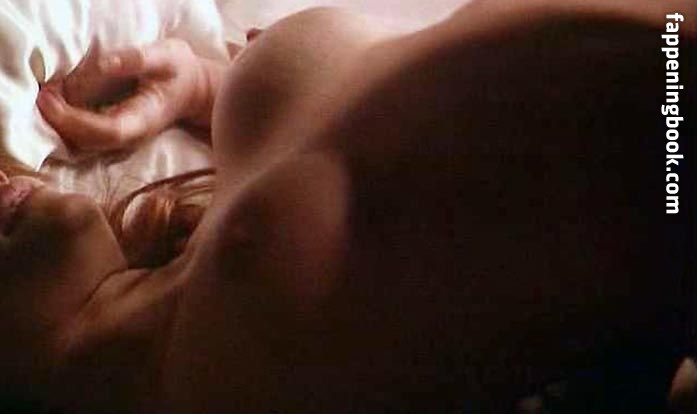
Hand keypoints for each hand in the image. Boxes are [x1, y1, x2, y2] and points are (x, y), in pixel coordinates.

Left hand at [37, 39, 217, 151]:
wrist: (191, 90)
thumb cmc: (179, 71)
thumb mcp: (166, 57)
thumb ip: (137, 59)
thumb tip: (105, 63)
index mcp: (145, 120)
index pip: (108, 131)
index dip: (76, 121)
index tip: (51, 100)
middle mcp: (131, 136)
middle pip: (90, 142)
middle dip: (60, 123)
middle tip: (41, 95)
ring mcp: (121, 138)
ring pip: (83, 142)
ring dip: (59, 124)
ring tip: (46, 96)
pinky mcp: (111, 132)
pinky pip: (83, 135)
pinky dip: (64, 121)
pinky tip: (56, 101)